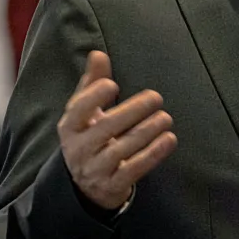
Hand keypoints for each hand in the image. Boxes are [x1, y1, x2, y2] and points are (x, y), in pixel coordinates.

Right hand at [58, 50, 176, 210]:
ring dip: (147, 131)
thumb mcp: (85, 112)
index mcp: (70, 127)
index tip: (112, 85)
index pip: (78, 110)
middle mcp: (79, 149)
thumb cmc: (89, 136)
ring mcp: (95, 169)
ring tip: (166, 117)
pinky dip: (154, 154)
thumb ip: (92, 83)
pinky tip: (169, 139)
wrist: (84, 184)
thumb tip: (98, 54)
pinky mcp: (112, 185)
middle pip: (106, 128)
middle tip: (156, 97)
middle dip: (133, 111)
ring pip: (122, 149)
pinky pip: (135, 169)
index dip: (93, 98)